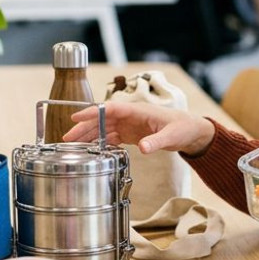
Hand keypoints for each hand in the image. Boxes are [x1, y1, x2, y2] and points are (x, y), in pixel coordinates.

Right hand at [65, 101, 215, 155]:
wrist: (191, 131)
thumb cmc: (183, 128)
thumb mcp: (172, 136)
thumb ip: (157, 142)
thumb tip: (144, 148)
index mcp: (137, 111)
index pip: (109, 109)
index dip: (92, 113)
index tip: (75, 118)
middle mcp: (130, 116)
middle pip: (102, 120)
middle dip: (84, 128)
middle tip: (67, 138)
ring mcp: (130, 125)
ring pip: (104, 129)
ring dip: (89, 136)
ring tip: (73, 146)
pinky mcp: (132, 134)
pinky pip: (112, 137)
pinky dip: (101, 143)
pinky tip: (92, 151)